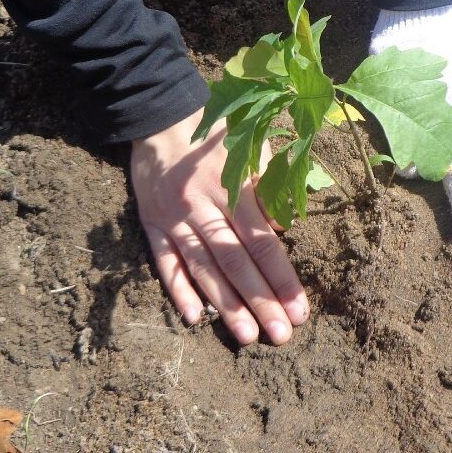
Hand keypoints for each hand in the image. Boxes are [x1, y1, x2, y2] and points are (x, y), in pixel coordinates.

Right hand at [130, 109, 308, 344]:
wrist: (160, 116)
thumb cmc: (216, 133)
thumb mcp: (249, 148)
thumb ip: (267, 189)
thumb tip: (284, 229)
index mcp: (232, 188)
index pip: (261, 243)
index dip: (282, 279)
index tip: (300, 309)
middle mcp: (202, 208)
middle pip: (235, 263)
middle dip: (260, 302)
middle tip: (281, 335)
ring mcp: (174, 219)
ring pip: (202, 269)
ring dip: (226, 306)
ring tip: (247, 336)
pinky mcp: (151, 224)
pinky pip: (164, 262)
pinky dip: (178, 290)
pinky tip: (194, 317)